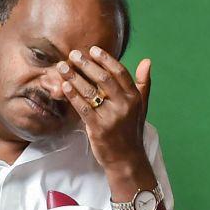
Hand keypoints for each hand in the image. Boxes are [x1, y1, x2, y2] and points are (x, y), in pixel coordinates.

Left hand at [57, 46, 151, 172]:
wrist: (126, 159)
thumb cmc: (131, 132)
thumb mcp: (141, 107)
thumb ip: (143, 84)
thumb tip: (147, 61)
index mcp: (134, 98)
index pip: (119, 72)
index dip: (106, 59)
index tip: (93, 50)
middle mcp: (124, 105)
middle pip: (103, 79)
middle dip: (87, 64)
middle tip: (73, 54)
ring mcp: (111, 117)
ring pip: (90, 92)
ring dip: (74, 77)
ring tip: (62, 67)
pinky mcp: (98, 128)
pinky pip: (83, 108)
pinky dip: (73, 96)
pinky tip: (64, 87)